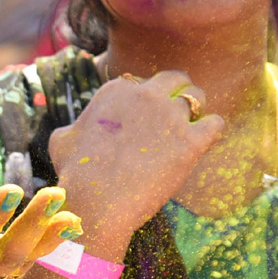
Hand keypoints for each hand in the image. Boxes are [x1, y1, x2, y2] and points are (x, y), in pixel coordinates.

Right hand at [49, 70, 224, 242]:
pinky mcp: (191, 141)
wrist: (97, 200)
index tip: (147, 118)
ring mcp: (170, 116)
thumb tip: (71, 132)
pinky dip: (212, 131)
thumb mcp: (61, 142)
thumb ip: (72, 128)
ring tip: (193, 127)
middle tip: (177, 113)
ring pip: (197, 96)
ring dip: (197, 110)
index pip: (143, 82)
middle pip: (175, 78)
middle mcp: (146, 95)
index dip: (147, 99)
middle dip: (178, 91)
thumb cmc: (76, 174)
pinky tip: (205, 142)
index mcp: (117, 89)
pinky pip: (216, 124)